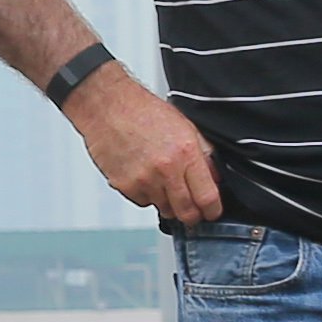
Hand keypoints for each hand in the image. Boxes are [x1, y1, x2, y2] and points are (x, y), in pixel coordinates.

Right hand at [69, 72, 222, 225]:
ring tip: (161, 180)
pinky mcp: (125, 186)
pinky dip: (146, 195)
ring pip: (165, 209)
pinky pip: (143, 202)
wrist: (108, 107)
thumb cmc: (144, 112)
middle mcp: (166, 169)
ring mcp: (144, 180)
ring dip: (168, 202)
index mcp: (186, 153)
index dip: (212, 210)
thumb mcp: (185, 127)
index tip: (212, 211)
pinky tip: (143, 175)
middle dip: (192, 214)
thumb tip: (214, 179)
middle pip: (186, 212)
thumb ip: (203, 155)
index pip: (207, 197)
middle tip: (191, 208)